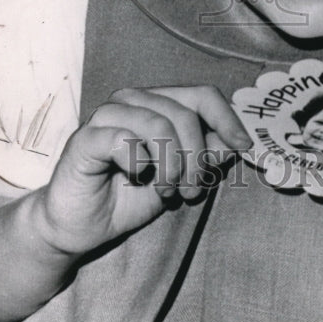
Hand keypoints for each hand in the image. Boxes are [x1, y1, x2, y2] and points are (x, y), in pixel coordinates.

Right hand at [30, 85, 251, 257]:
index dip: (227, 118)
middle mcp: (132, 100)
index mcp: (156, 102)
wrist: (78, 226)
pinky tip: (137, 178)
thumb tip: (237, 139)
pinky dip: (140, 163)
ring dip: (172, 167)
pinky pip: (125, 139)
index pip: (201, 94)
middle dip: (197, 158)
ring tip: (168, 192)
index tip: (243, 146)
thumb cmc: (127, 196)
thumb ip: (206, 155)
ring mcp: (107, 115)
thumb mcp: (179, 177)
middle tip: (192, 191)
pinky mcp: (86, 138)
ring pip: (159, 124)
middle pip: (184, 113)